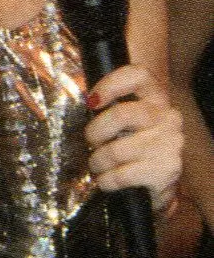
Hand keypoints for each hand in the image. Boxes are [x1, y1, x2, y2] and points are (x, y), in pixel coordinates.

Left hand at [84, 64, 183, 211]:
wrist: (156, 183)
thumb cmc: (131, 146)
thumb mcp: (122, 121)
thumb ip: (108, 106)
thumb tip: (86, 102)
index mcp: (155, 97)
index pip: (138, 74)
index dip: (110, 83)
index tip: (91, 102)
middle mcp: (168, 116)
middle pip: (121, 114)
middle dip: (95, 132)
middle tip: (92, 142)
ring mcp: (171, 143)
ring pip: (116, 150)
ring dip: (98, 162)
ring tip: (100, 165)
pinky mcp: (167, 170)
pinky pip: (121, 175)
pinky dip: (107, 180)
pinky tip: (108, 180)